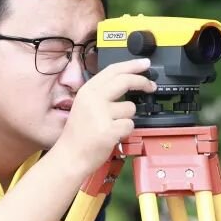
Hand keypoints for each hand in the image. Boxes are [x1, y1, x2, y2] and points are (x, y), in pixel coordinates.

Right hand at [54, 58, 156, 174]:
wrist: (70, 157)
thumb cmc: (79, 134)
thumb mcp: (84, 106)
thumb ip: (102, 93)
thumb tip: (126, 82)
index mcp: (87, 91)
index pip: (113, 70)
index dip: (131, 65)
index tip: (145, 63)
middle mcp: (93, 99)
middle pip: (125, 81)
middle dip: (142, 82)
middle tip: (150, 86)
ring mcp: (101, 114)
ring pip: (130, 108)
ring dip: (126, 117)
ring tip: (112, 126)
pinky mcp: (109, 130)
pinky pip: (130, 125)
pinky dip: (125, 132)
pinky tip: (112, 136)